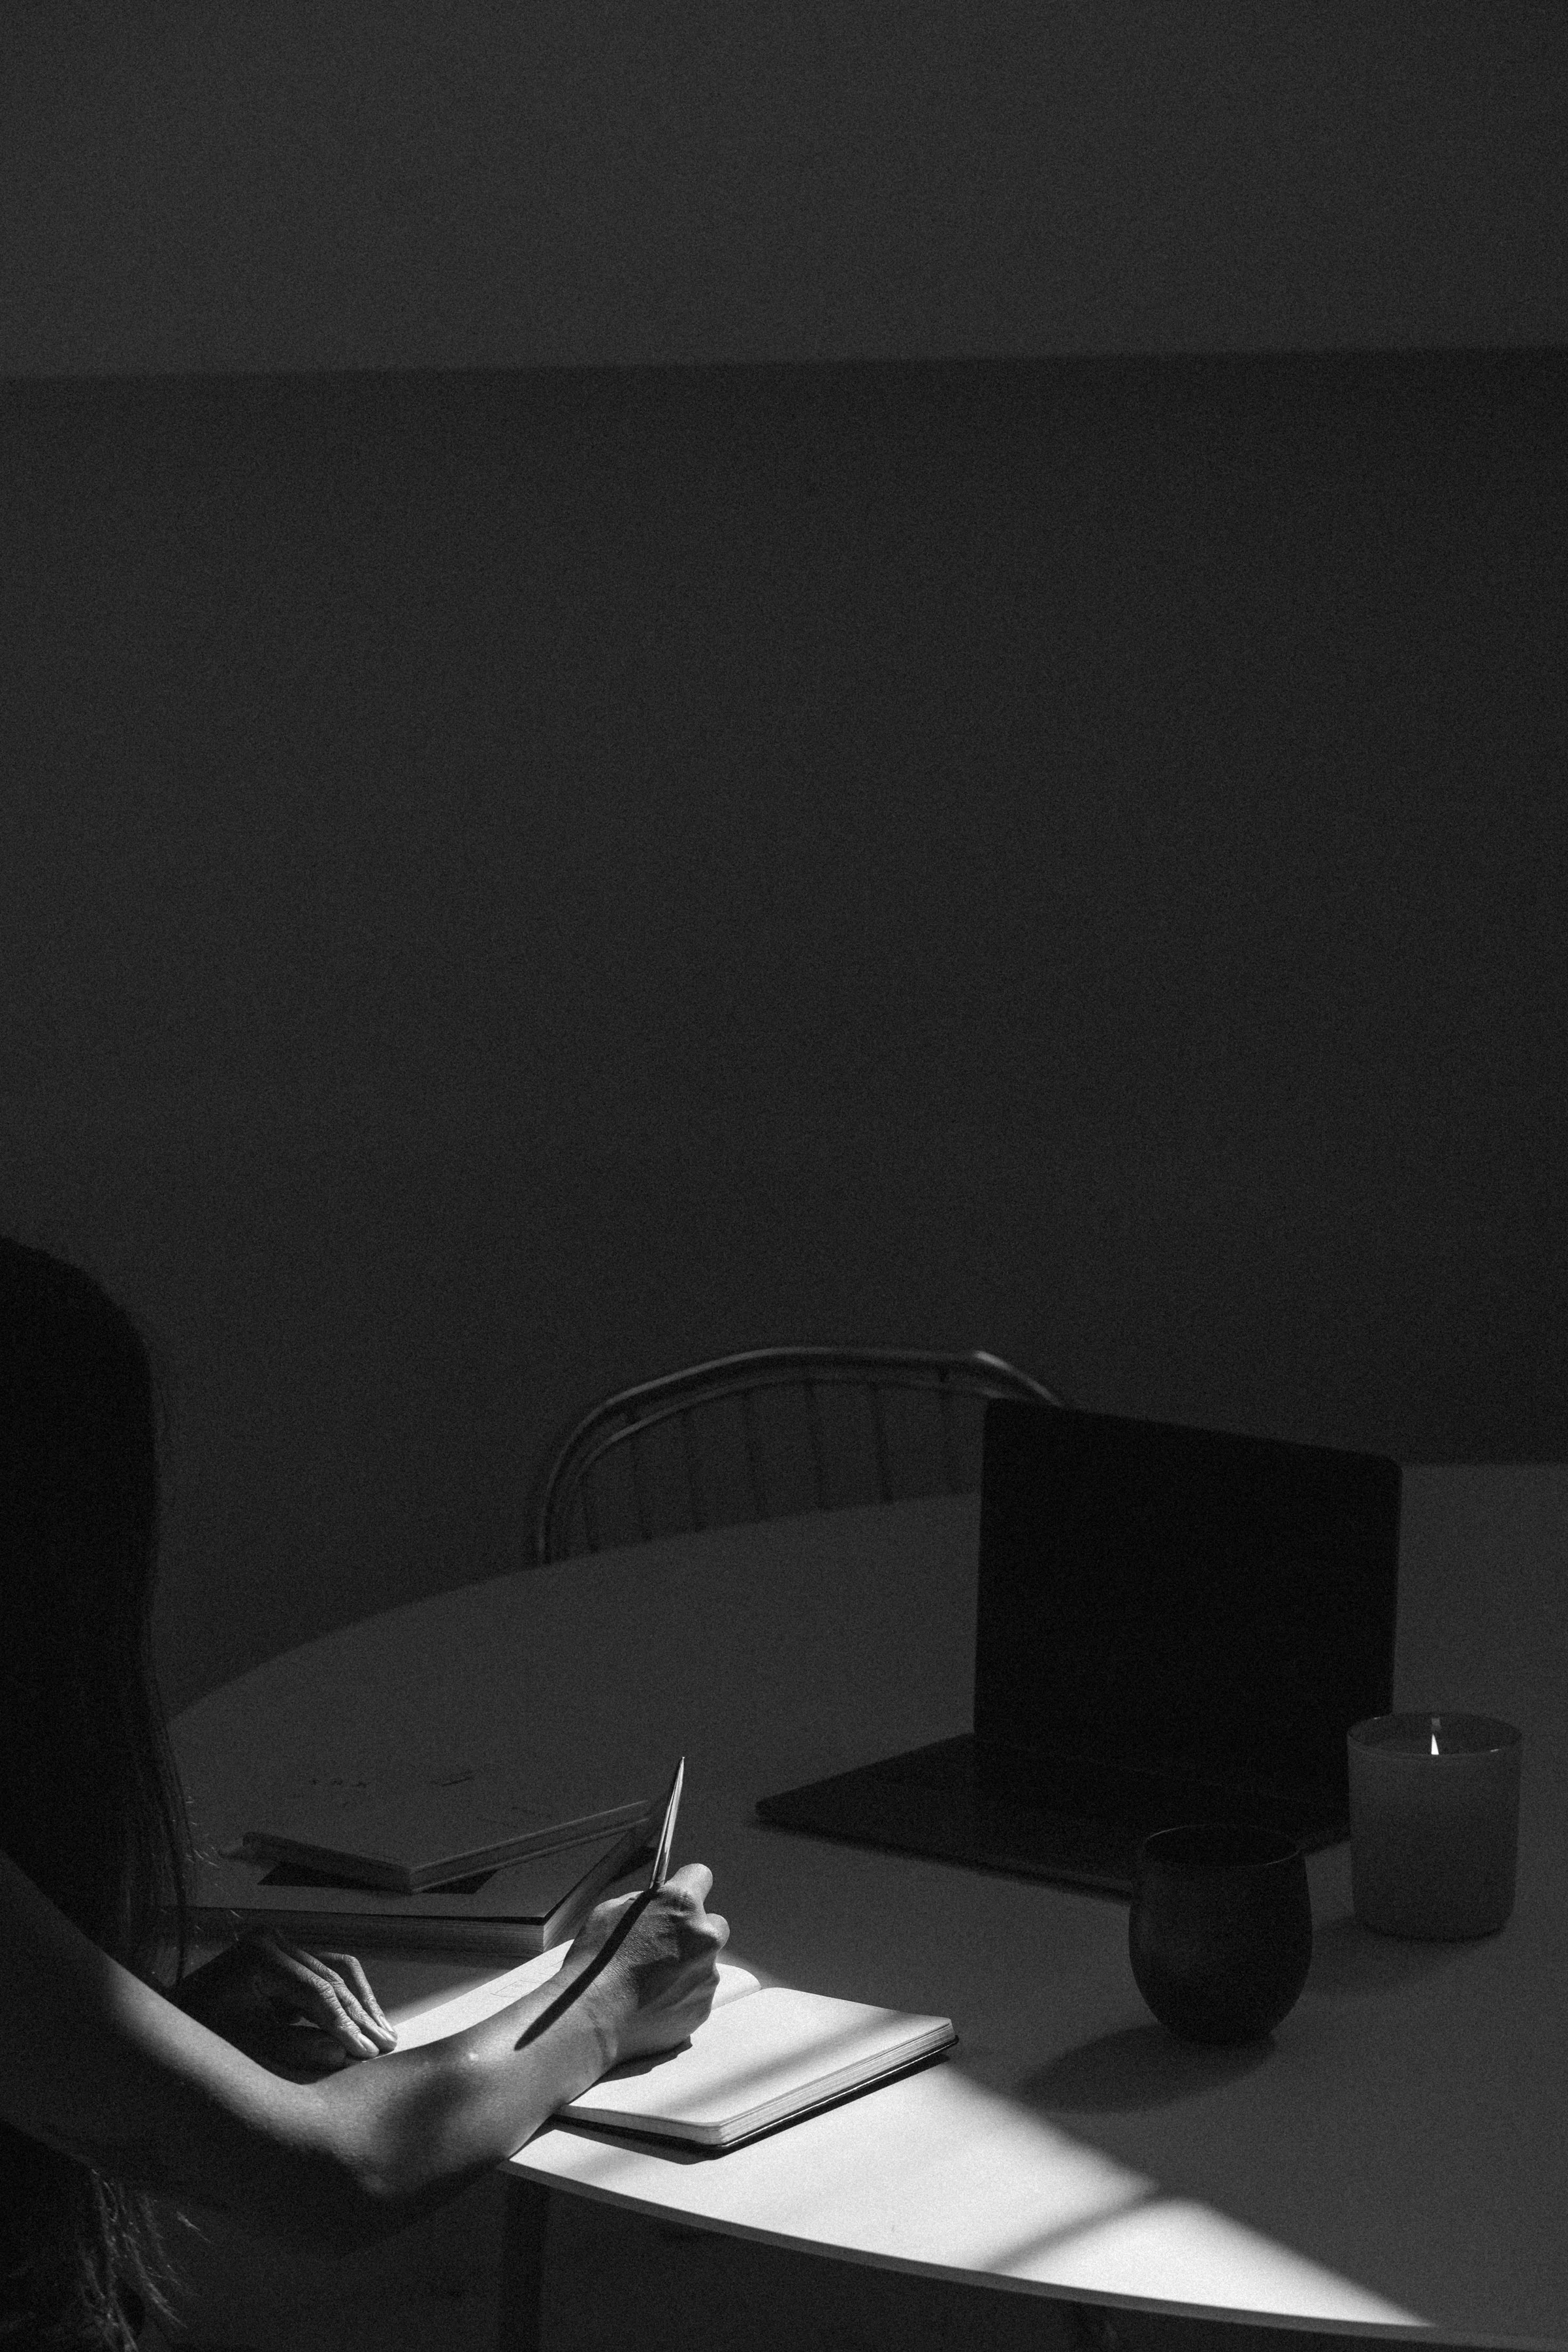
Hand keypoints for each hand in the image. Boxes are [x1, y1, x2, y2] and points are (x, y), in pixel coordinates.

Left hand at [173, 1930, 398, 2080]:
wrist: (172, 2018)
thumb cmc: (200, 2035)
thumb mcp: (244, 2046)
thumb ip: (293, 2048)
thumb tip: (343, 2054)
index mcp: (260, 1956)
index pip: (317, 1990)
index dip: (345, 2024)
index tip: (367, 2053)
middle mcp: (274, 1942)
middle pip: (333, 1976)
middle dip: (361, 2014)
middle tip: (386, 2045)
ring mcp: (281, 1946)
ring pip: (337, 1970)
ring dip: (361, 2004)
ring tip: (384, 2035)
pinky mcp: (287, 1958)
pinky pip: (326, 1974)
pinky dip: (346, 2000)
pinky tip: (364, 2023)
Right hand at [563, 1863, 728, 2069]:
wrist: (592, 2016)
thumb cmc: (596, 1960)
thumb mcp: (611, 1910)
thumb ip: (645, 1903)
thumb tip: (657, 1904)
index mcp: (681, 1904)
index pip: (700, 1875)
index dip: (688, 1885)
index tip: (678, 1899)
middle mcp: (704, 1937)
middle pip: (714, 1924)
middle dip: (695, 1931)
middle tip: (665, 1945)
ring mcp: (707, 1975)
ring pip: (705, 1963)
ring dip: (687, 1967)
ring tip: (651, 1982)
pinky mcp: (703, 2007)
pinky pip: (697, 1994)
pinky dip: (681, 1996)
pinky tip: (653, 2002)